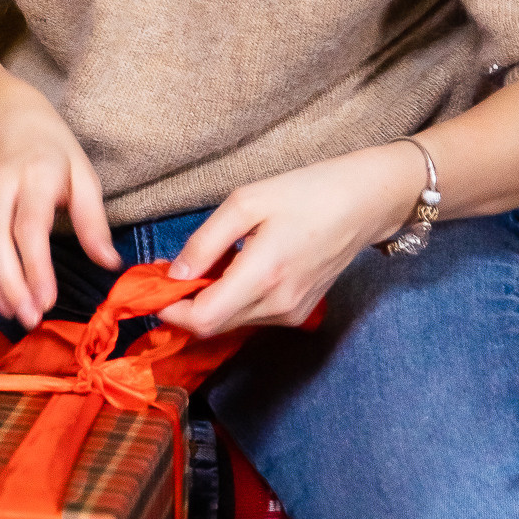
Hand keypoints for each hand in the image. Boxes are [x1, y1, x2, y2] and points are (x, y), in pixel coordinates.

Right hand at [0, 70, 117, 328]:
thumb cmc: (48, 147)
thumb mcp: (82, 172)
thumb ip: (93, 220)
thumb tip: (109, 263)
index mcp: (34, 176)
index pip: (30, 228)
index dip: (36, 269)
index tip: (47, 301)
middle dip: (11, 286)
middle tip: (29, 318)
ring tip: (7, 311)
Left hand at [158, 143, 429, 337]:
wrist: (365, 203)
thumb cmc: (306, 193)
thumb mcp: (246, 202)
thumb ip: (206, 242)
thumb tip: (175, 274)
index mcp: (263, 276)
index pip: (202, 320)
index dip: (170, 309)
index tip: (153, 287)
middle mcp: (278, 305)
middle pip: (213, 326)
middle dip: (185, 304)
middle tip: (172, 270)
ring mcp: (292, 313)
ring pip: (232, 322)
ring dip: (210, 301)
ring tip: (209, 262)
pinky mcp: (300, 312)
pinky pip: (253, 316)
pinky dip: (234, 300)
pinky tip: (238, 269)